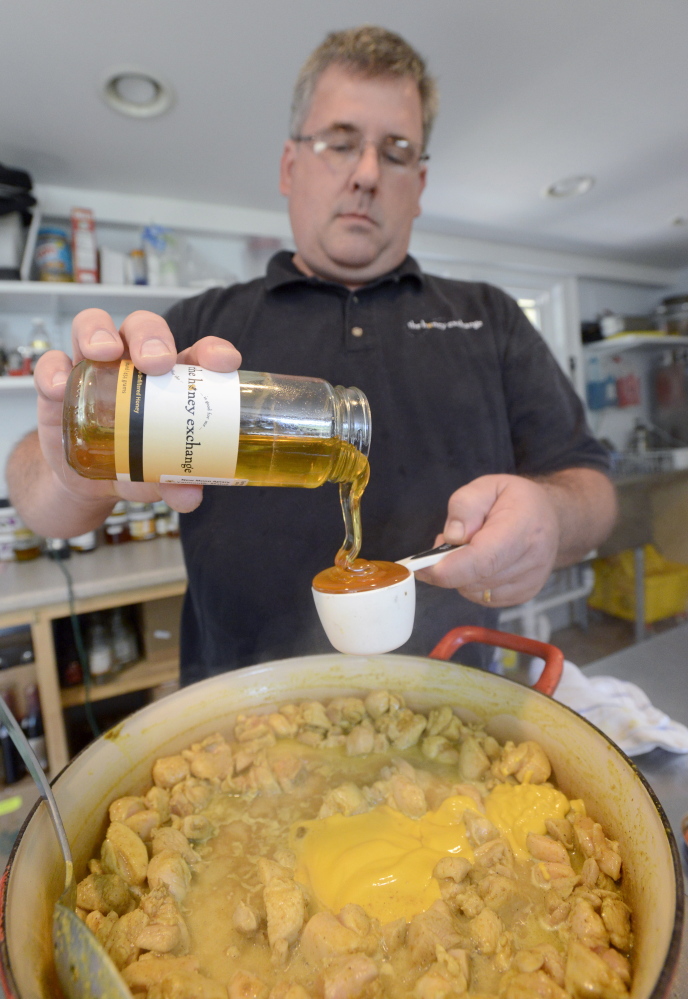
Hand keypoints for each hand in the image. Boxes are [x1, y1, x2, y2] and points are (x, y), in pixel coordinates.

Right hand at [34, 308, 240, 512]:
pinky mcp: (59, 383)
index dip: (213, 350)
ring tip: (106, 353)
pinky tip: (59, 387)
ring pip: (93, 326)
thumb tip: (190, 497)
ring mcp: (94, 367)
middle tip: (157, 362)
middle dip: (152, 336)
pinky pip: (51, 363)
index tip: (224, 363)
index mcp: (172, 379)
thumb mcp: (156, 478)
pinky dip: (54, 369)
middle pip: (143, 327)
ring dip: (99, 332)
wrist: (88, 483)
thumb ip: (174, 484)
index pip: (196, 353)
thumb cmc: (134, 465)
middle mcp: (133, 363)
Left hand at [414, 474, 560, 606]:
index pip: (484, 559)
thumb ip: (465, 505)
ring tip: (467, 548)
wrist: (550, 517)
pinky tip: (478, 562)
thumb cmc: (515, 500)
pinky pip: (482, 598)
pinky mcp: (523, 595)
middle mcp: (532, 560)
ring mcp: (530, 582)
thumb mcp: (487, 485)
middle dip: (448, 566)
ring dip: (460, 574)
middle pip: (475, 579)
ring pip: (475, 591)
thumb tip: (452, 537)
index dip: (449, 569)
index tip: (422, 567)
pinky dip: (471, 583)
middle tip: (445, 543)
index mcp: (524, 528)